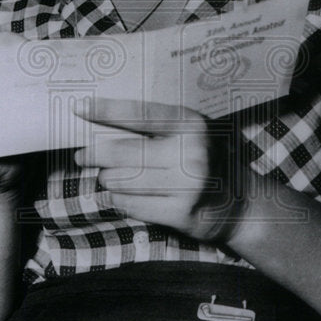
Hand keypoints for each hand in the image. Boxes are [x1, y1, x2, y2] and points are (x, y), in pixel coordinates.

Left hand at [72, 98, 244, 241]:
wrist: (241, 202)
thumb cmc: (206, 160)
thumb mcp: (192, 133)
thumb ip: (159, 128)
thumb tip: (104, 125)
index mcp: (192, 125)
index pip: (140, 114)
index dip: (106, 110)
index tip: (79, 107)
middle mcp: (191, 153)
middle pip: (122, 152)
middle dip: (94, 155)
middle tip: (82, 156)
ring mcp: (187, 186)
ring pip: (122, 181)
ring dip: (108, 179)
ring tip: (109, 177)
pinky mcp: (181, 213)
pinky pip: (131, 205)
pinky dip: (118, 200)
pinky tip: (120, 196)